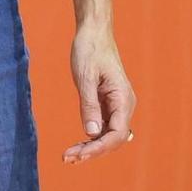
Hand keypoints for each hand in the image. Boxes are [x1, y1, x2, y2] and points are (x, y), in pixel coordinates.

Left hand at [61, 23, 135, 163]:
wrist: (93, 32)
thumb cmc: (90, 50)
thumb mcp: (85, 77)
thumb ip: (89, 105)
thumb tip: (91, 134)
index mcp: (123, 98)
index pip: (116, 134)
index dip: (98, 148)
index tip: (79, 154)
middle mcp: (124, 105)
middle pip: (112, 138)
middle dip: (92, 151)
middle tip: (67, 158)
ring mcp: (117, 105)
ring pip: (107, 134)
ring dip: (90, 147)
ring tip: (69, 156)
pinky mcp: (107, 103)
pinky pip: (102, 126)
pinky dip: (90, 136)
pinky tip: (77, 145)